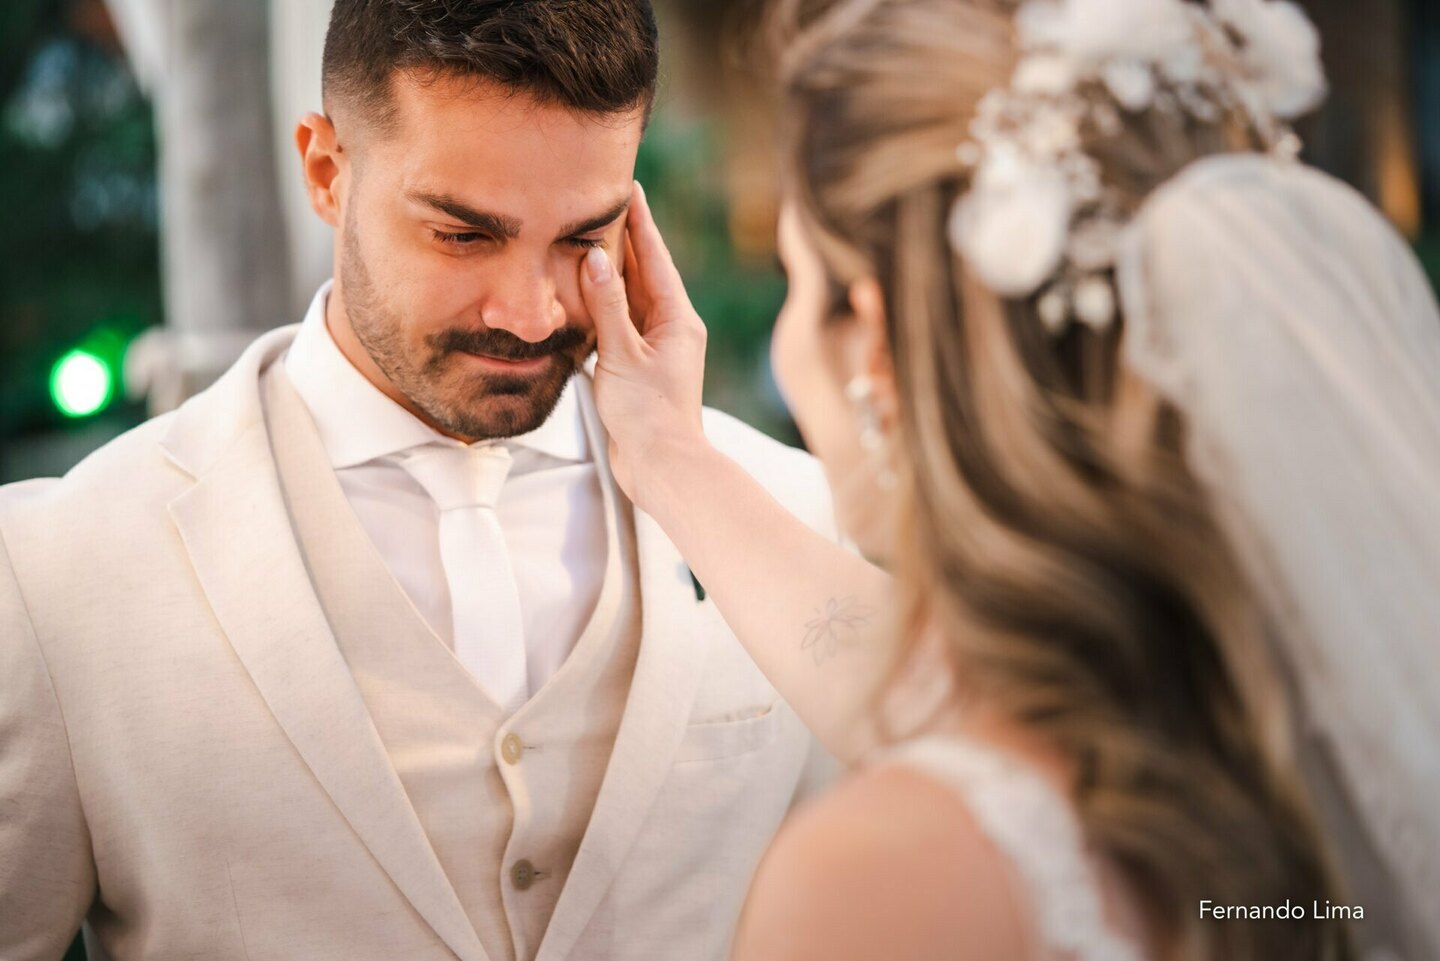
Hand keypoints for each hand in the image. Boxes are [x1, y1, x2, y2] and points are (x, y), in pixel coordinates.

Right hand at [580, 181, 710, 510]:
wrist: (661, 468)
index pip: (655, 257)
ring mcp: (657, 349)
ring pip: (631, 299)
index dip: (640, 221)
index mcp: (677, 319)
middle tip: (604, 204)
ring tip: (589, 240)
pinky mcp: (640, 369)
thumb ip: (608, 305)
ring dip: (611, 273)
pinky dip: (604, 307)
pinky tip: (586, 297)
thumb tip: (594, 256)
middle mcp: (671, 329)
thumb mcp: (623, 354)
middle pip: (645, 274)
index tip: (629, 188)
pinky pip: (621, 325)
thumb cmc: (649, 416)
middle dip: (625, 240)